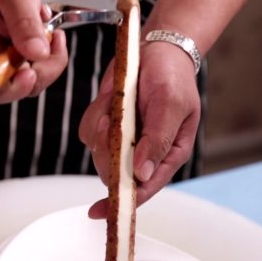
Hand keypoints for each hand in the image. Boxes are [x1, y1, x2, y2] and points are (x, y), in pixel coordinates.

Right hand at [0, 0, 67, 103]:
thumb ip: (25, 24)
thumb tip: (38, 53)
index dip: (16, 87)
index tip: (33, 69)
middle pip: (14, 89)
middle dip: (42, 68)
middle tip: (52, 36)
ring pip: (27, 83)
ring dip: (45, 60)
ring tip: (45, 29)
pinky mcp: (5, 67)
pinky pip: (29, 73)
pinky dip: (42, 56)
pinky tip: (40, 34)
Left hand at [79, 41, 200, 217]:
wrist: (155, 48)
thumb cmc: (172, 76)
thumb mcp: (171, 105)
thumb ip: (158, 140)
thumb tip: (142, 175)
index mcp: (167, 155)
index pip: (145, 187)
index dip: (124, 202)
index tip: (103, 212)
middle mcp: (143, 153)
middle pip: (114, 172)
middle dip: (107, 150)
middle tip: (112, 121)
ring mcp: (123, 140)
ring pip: (98, 152)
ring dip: (101, 128)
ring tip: (115, 103)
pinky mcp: (107, 125)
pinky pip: (89, 131)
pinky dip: (94, 115)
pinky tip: (110, 99)